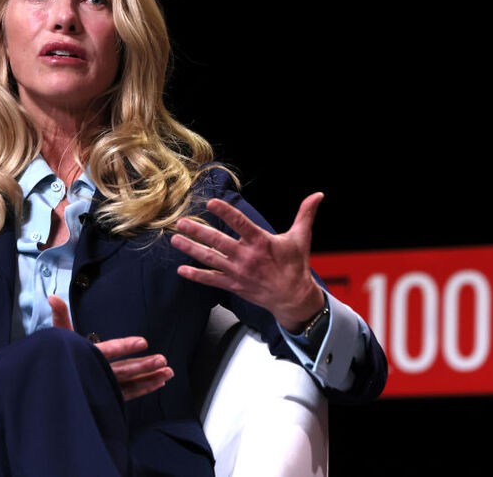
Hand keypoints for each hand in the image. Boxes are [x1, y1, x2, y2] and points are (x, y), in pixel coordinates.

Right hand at [48, 295, 173, 400]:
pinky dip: (144, 388)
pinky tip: (159, 382)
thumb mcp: (58, 335)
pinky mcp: (109, 396)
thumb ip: (60, 315)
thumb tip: (52, 296)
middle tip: (163, 359)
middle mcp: (96, 373)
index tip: (143, 342)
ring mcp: (103, 387)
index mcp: (86, 356)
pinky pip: (129, 394)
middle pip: (123, 370)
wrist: (51, 387)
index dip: (124, 347)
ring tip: (168, 372)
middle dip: (144, 366)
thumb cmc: (57, 358)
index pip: (107, 350)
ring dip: (150, 378)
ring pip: (130, 383)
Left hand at [169, 192, 326, 332]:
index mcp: (261, 242)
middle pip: (218, 242)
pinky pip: (211, 280)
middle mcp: (246, 257)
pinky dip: (196, 275)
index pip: (240, 224)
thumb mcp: (301, 238)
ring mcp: (238, 273)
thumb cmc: (295, 266)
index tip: (211, 203)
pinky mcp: (233, 285)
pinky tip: (181, 270)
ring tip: (174, 240)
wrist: (293, 298)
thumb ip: (305, 214)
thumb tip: (318, 195)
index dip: (225, 213)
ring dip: (190, 249)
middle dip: (197, 232)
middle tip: (180, 222)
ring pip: (210, 259)